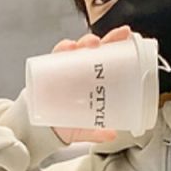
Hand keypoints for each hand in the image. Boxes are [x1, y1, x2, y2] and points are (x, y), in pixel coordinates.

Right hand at [48, 27, 134, 144]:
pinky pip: (56, 55)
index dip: (116, 44)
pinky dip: (62, 49)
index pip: (106, 57)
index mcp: (92, 79)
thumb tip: (112, 134)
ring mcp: (65, 68)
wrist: (44, 128)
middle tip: (112, 39)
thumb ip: (97, 132)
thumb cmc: (67, 122)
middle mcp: (80, 70)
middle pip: (92, 48)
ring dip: (84, 43)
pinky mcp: (50, 70)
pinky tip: (69, 47)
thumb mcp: (84, 129)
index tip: (126, 35)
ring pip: (76, 48)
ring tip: (92, 44)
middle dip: (103, 40)